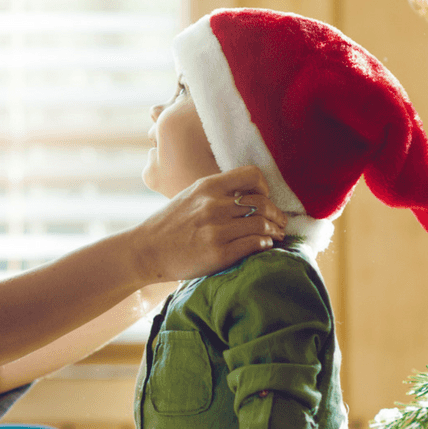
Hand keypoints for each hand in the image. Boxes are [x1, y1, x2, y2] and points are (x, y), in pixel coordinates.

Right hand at [127, 165, 286, 283]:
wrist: (146, 250)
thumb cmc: (169, 224)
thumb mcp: (190, 196)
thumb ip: (216, 192)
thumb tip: (247, 195)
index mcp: (207, 186)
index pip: (252, 175)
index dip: (265, 186)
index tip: (265, 197)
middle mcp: (213, 205)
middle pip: (262, 202)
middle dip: (277, 214)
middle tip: (281, 222)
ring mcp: (216, 230)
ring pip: (262, 224)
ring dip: (275, 231)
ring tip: (277, 236)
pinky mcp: (218, 253)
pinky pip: (254, 245)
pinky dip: (264, 245)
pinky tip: (263, 246)